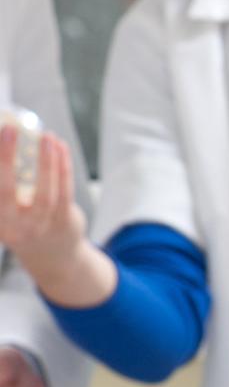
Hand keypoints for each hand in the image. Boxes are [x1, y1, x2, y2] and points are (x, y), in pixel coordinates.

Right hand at [0, 130, 93, 291]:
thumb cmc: (22, 225)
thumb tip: (5, 143)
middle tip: (8, 129)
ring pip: (44, 190)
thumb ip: (6, 191)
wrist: (53, 258)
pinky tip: (60, 147)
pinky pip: (64, 190)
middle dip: (5, 158)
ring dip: (46, 160)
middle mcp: (12, 226)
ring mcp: (40, 225)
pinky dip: (63, 167)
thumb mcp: (6, 213)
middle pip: (5, 191)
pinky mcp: (63, 220)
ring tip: (46, 135)